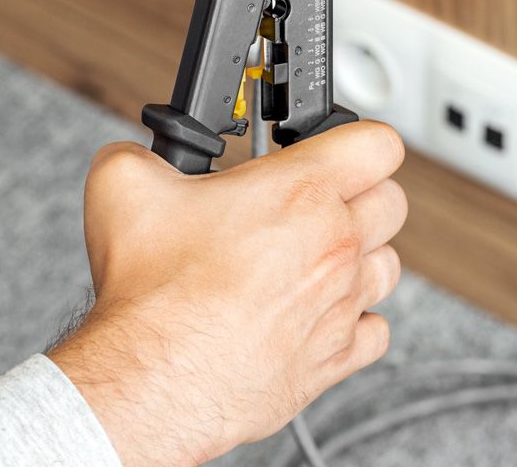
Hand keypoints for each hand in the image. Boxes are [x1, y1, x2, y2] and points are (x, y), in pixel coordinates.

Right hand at [48, 121, 406, 466]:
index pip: (379, 143)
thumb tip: (141, 150)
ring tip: (316, 253)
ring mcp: (341, 303)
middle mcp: (335, 244)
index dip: (357, 136)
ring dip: (361, 253)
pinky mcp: (334, 358)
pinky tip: (318, 310)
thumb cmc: (152, 294)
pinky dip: (355, 318)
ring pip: (389, 264)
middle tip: (317, 197)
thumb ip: (143, 150)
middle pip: (392, 202)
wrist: (151, 381)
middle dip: (360, 191)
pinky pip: (375, 329)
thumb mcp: (124, 184)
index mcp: (301, 191)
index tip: (334, 144)